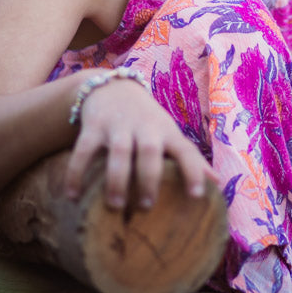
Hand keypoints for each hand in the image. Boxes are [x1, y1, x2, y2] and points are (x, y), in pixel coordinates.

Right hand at [64, 76, 214, 210]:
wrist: (113, 86)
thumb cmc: (148, 121)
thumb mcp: (169, 134)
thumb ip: (190, 158)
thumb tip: (218, 184)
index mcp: (167, 132)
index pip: (186, 150)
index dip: (194, 171)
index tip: (197, 197)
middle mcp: (145, 127)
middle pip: (150, 150)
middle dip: (149, 177)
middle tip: (146, 206)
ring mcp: (118, 125)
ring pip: (119, 150)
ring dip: (116, 178)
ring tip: (115, 205)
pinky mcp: (93, 126)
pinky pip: (83, 150)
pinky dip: (77, 172)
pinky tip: (72, 196)